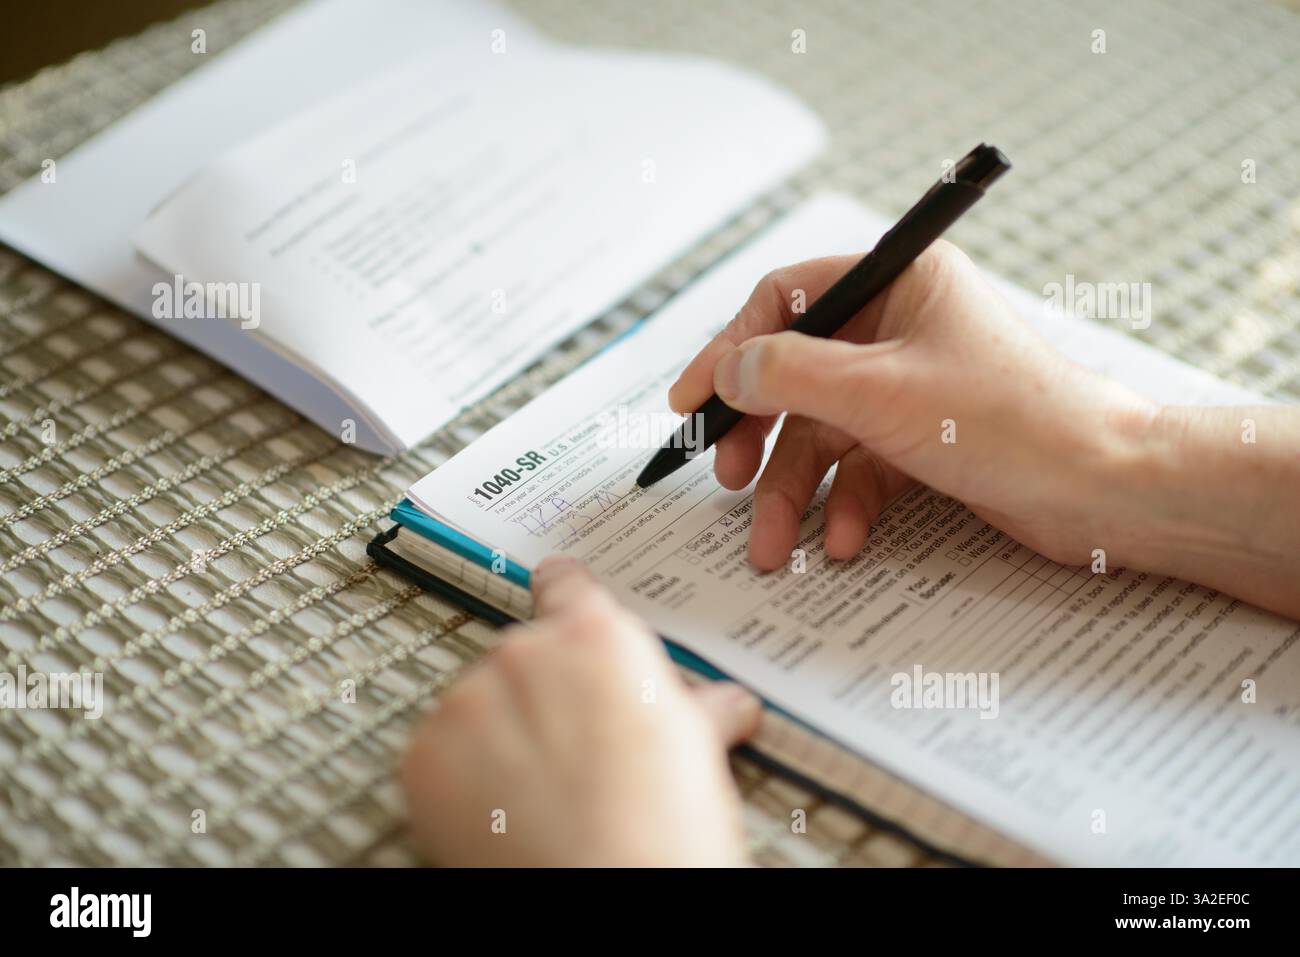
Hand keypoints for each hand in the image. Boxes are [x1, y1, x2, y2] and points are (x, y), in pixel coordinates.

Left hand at [401, 555, 761, 865]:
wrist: (610, 893)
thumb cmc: (663, 831)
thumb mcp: (698, 752)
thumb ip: (695, 708)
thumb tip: (722, 704)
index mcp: (595, 638)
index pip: (565, 585)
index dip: (566, 597)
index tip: (561, 608)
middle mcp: (524, 654)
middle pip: (525, 655)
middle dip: (544, 694)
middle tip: (578, 749)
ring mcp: (466, 704)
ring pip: (479, 705)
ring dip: (501, 736)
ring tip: (543, 793)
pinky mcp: (425, 757)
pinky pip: (441, 753)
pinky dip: (464, 779)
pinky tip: (505, 812)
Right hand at [669, 240, 1157, 570]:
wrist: (1105, 490)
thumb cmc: (1011, 421)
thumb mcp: (880, 393)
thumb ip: (789, 375)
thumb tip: (726, 371)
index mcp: (900, 282)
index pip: (787, 301)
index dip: (729, 350)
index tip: (690, 401)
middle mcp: (902, 327)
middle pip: (797, 375)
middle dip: (760, 437)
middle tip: (727, 479)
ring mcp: (913, 386)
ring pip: (825, 433)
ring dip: (795, 490)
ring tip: (774, 544)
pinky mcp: (927, 439)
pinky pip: (861, 467)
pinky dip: (845, 505)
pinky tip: (841, 544)